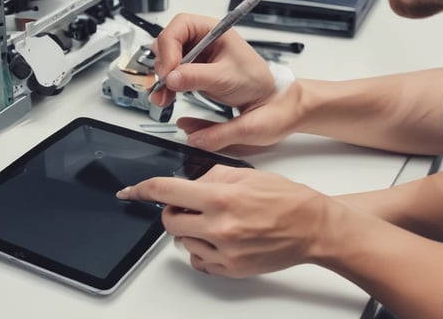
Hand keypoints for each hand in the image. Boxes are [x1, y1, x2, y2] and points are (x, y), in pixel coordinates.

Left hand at [116, 165, 330, 277]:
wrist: (313, 228)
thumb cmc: (285, 198)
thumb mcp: (245, 174)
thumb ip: (209, 178)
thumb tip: (185, 185)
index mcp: (221, 198)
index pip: (166, 192)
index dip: (142, 190)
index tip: (129, 192)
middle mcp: (220, 227)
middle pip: (169, 222)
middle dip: (173, 212)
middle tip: (190, 206)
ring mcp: (225, 252)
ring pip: (183, 242)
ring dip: (190, 230)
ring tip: (216, 222)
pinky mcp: (231, 269)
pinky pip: (198, 260)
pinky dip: (200, 249)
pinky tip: (219, 238)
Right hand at [150, 13, 275, 109]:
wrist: (260, 97)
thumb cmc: (252, 79)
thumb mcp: (224, 77)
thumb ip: (197, 77)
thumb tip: (172, 77)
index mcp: (212, 29)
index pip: (180, 27)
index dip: (170, 47)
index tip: (169, 70)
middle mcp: (200, 39)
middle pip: (167, 42)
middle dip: (163, 65)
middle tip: (164, 86)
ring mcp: (193, 55)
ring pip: (165, 59)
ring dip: (162, 78)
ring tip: (165, 96)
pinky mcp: (189, 70)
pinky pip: (170, 73)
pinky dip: (165, 85)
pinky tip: (167, 96)